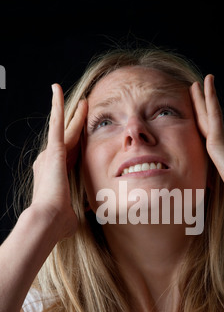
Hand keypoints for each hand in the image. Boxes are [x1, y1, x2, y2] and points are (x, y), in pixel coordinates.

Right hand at [31, 84, 87, 238]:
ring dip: (71, 111)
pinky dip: (57, 106)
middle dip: (75, 122)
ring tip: (79, 97)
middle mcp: (49, 161)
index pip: (68, 154)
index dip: (75, 142)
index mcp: (56, 174)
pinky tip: (57, 90)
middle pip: (66, 137)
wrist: (49, 219)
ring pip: (63, 127)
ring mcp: (50, 154)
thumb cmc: (60, 222)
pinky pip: (57, 123)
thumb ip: (78, 208)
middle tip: (83, 106)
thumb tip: (86, 214)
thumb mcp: (73, 213)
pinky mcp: (53, 150)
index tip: (81, 134)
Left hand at [190, 75, 223, 223]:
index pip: (210, 139)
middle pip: (208, 122)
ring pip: (209, 114)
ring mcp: (223, 141)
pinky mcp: (220, 140)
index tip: (199, 118)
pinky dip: (210, 98)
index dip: (204, 126)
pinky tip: (206, 83)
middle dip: (202, 107)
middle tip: (196, 91)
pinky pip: (214, 114)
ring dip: (203, 97)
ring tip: (198, 82)